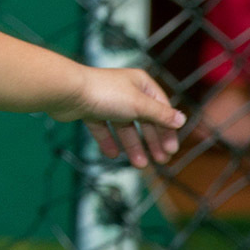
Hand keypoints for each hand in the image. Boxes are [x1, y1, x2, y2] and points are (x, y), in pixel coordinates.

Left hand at [51, 67, 184, 168]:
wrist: (67, 92)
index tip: (171, 149)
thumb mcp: (140, 105)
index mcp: (140, 83)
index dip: (167, 129)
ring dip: (133, 145)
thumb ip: (160, 115)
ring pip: (124, 127)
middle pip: (144, 119)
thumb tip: (181, 120)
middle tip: (160, 161)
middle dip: (152, 140)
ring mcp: (106, 100)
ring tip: (140, 165)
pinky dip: (108, 141)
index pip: (161, 108)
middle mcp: (124, 90)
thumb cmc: (106, 94)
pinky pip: (103, 128)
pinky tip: (113, 154)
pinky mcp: (90, 110)